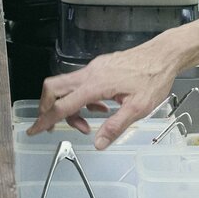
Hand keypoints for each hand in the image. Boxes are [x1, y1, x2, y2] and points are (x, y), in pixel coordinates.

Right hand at [29, 43, 181, 148]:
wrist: (164, 54)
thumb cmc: (154, 77)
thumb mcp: (139, 107)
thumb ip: (116, 126)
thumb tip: (99, 143)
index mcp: (96, 85)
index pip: (62, 105)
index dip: (46, 120)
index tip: (35, 130)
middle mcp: (90, 73)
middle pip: (54, 89)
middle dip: (49, 108)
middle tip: (56, 125)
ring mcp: (94, 67)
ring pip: (67, 85)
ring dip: (70, 105)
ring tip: (89, 121)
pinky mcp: (101, 66)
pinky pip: (81, 81)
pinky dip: (83, 97)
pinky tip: (101, 107)